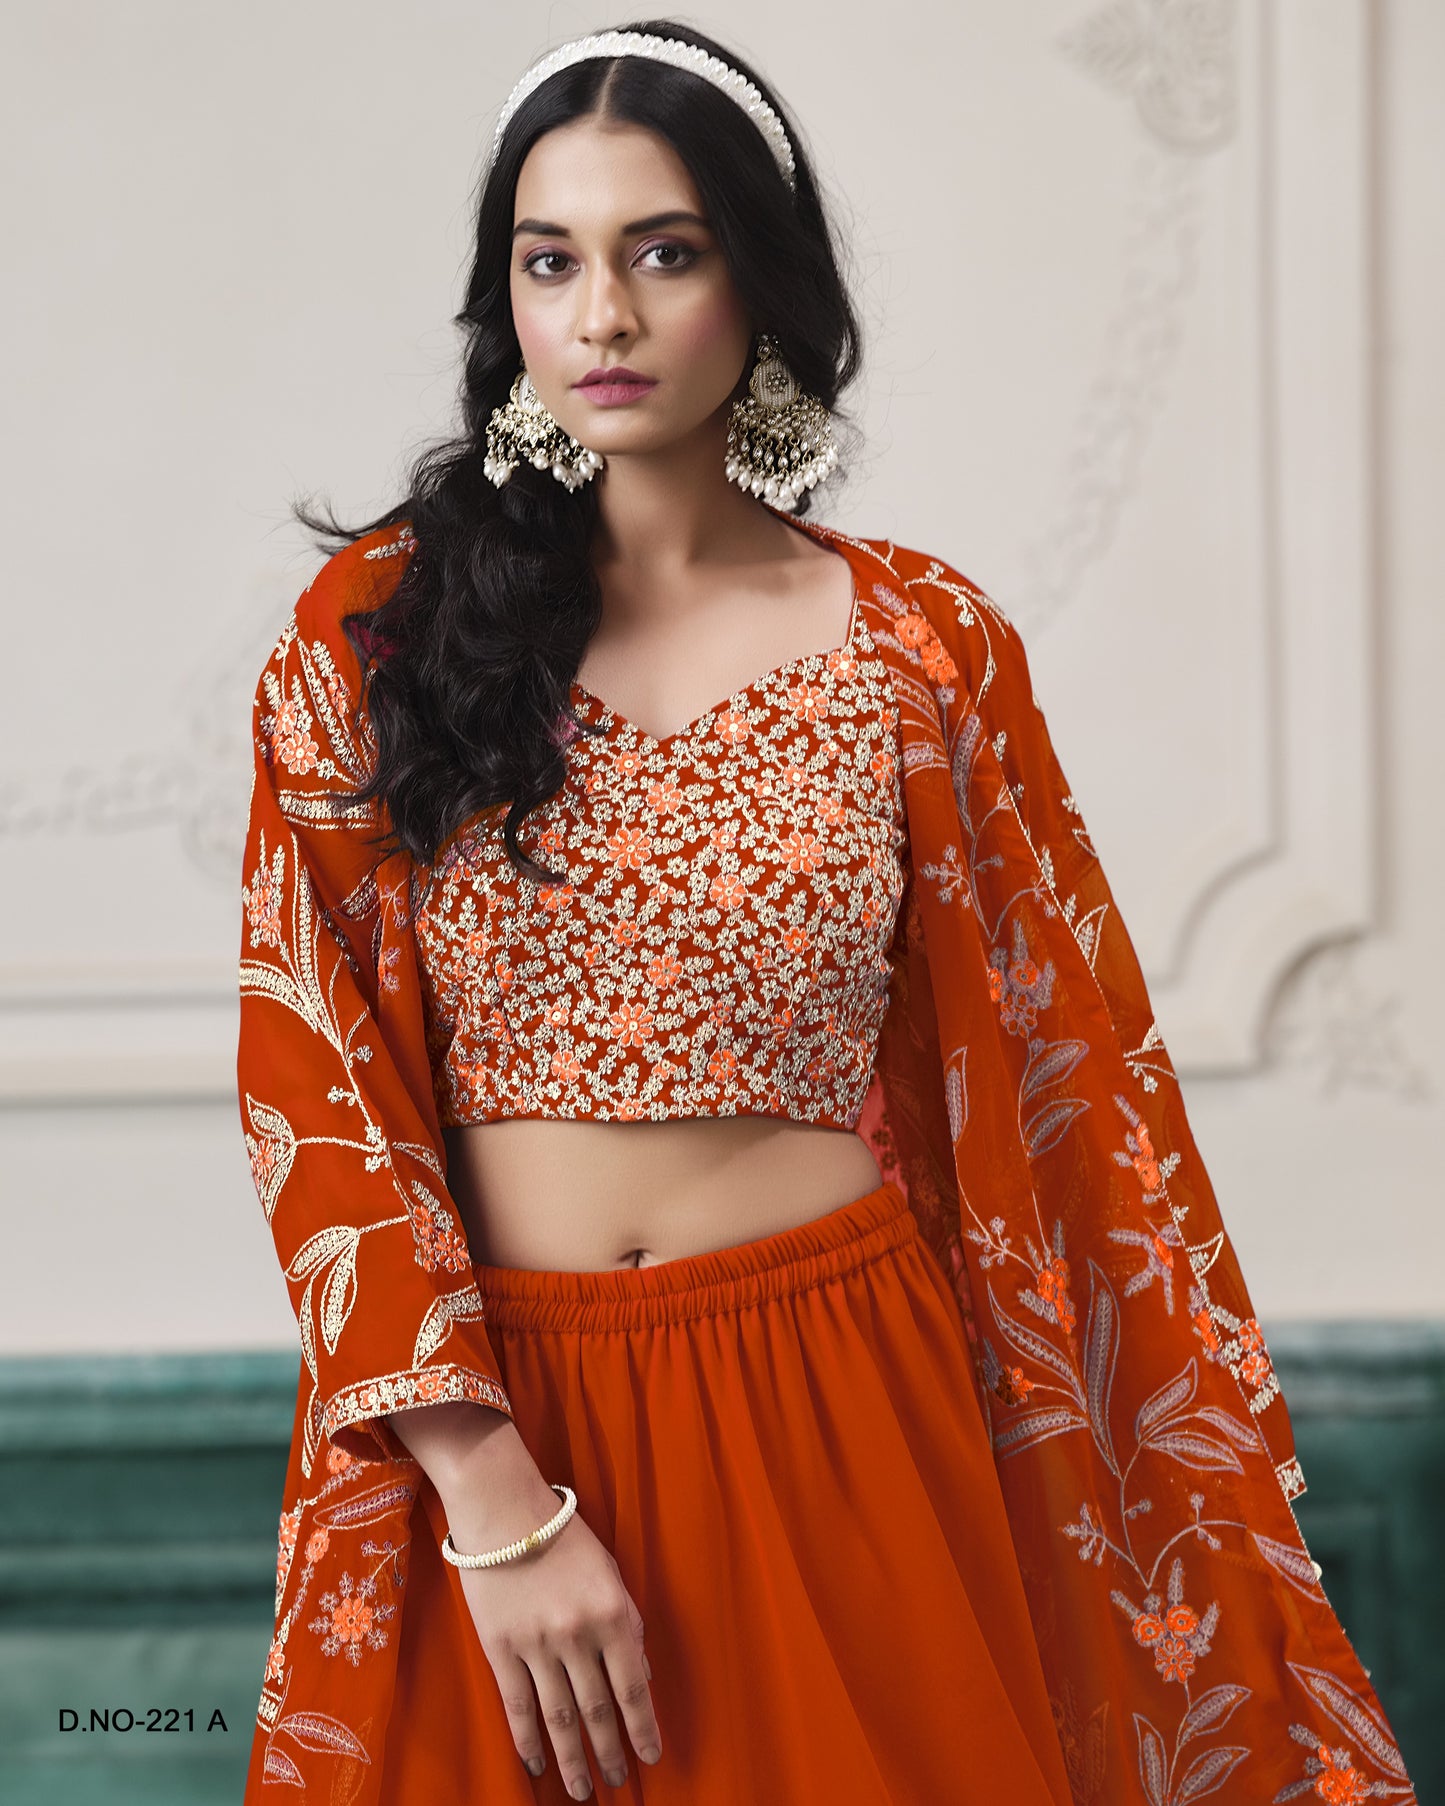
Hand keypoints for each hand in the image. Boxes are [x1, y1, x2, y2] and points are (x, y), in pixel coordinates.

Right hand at [449, 1495, 663, 1797]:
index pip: (634, 1687)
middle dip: (610, 1751)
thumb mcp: (610, 1573)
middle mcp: (578, 1635)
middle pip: (597, 1710)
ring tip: (583, 1789)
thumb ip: (628, 1625)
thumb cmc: (564, 1536)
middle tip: (617, 1781)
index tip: (651, 1757)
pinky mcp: (501, 1648)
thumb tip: (643, 1676)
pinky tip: (537, 1765)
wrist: (505, 1510)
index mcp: (613, 1613)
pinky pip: (518, 1706)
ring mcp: (537, 1645)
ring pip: (560, 1718)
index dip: (643, 1728)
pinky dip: (528, 1741)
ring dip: (573, 1759)